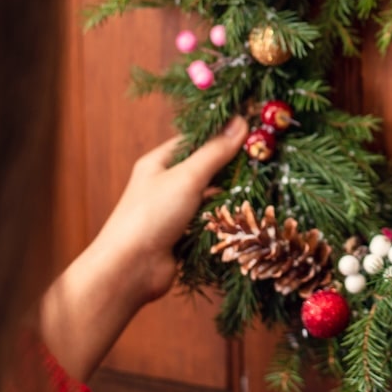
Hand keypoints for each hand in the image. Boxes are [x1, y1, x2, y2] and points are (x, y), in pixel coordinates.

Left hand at [40, 117, 247, 379]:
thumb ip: (215, 152)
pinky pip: (207, 220)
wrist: (129, 270)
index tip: (252, 131)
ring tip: (259, 185)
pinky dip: (222, 218)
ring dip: (228, 194)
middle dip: (229, 166)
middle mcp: (164, 185)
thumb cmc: (151, 215)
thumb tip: (241, 121)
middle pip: (203, 168)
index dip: (221, 134)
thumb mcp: (187, 177)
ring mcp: (173, 211)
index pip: (194, 140)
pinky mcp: (181, 235)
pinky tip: (244, 214)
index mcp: (158, 163)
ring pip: (208, 196)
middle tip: (262, 158)